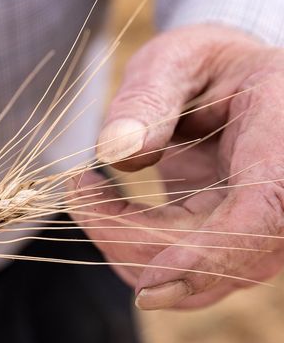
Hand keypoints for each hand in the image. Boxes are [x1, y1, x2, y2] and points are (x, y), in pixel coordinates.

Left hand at [71, 24, 283, 309]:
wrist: (227, 88)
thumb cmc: (206, 67)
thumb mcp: (175, 59)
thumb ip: (148, 96)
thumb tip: (118, 152)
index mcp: (283, 139)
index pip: (262, 215)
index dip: (209, 256)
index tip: (148, 283)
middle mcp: (283, 194)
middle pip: (221, 258)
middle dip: (133, 242)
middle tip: (78, 188)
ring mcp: (258, 228)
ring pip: (197, 280)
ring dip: (126, 248)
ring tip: (86, 191)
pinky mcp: (227, 243)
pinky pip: (180, 273)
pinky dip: (130, 250)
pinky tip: (102, 208)